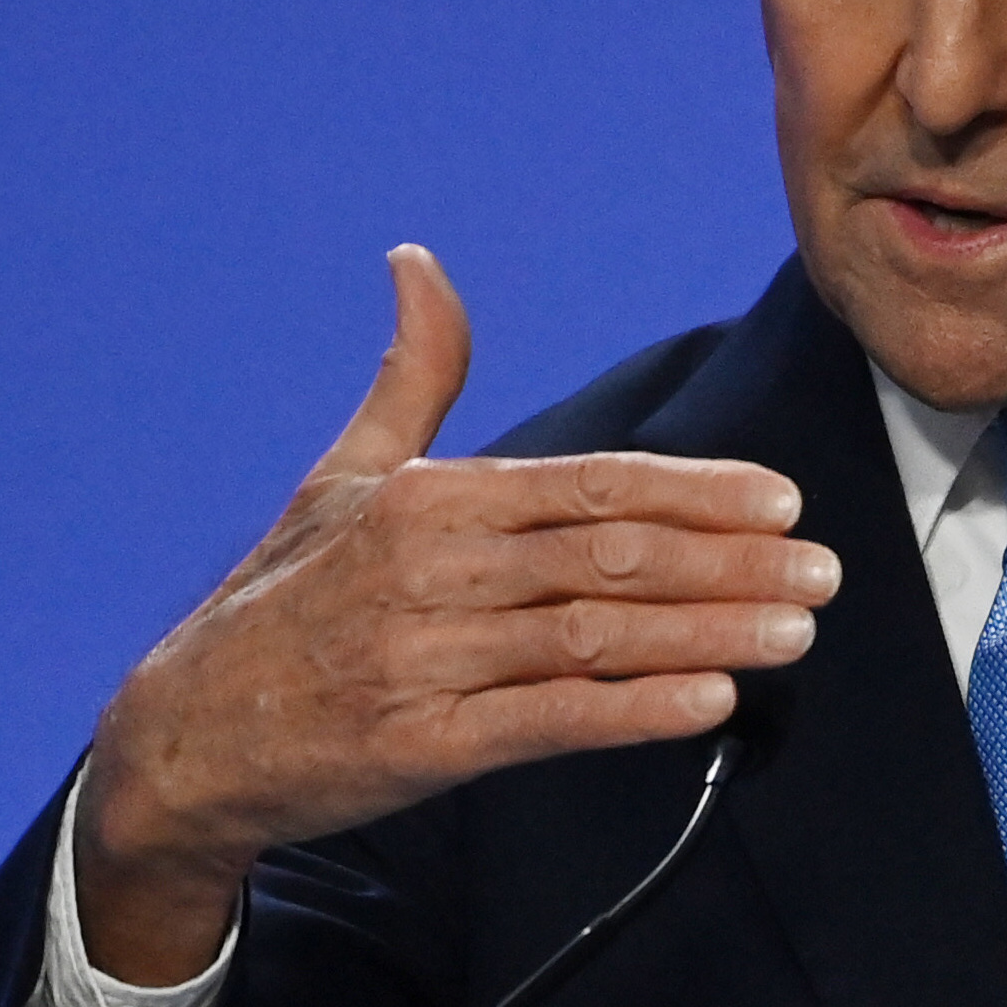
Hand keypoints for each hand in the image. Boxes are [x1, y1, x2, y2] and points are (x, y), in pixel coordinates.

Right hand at [75, 246, 838, 983]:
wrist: (183, 737)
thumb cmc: (283, 598)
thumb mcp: (342, 474)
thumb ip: (413, 377)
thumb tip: (418, 261)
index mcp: (430, 500)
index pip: (591, 485)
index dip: (694, 491)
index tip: (781, 502)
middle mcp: (432, 571)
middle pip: (612, 557)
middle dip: (730, 564)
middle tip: (823, 571)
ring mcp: (426, 660)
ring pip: (596, 637)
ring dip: (707, 634)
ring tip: (794, 633)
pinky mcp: (422, 745)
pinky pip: (549, 723)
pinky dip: (634, 711)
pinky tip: (709, 701)